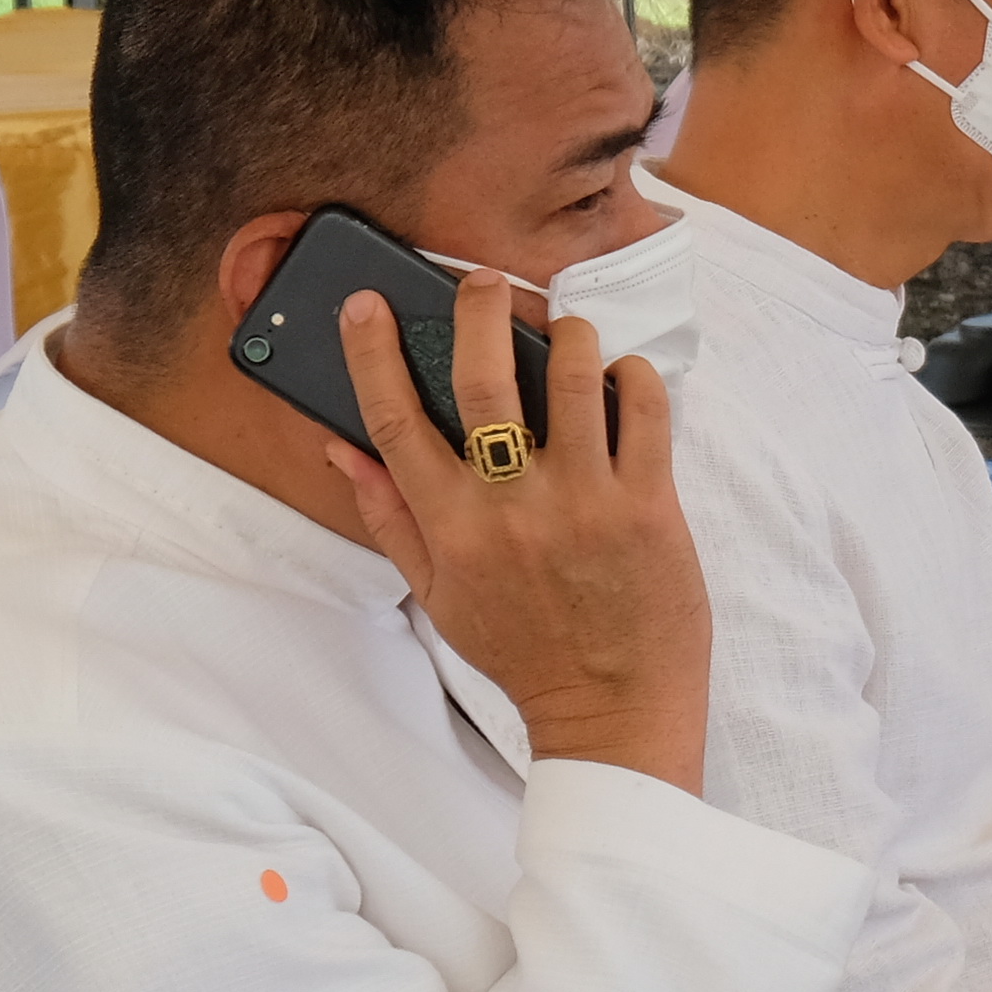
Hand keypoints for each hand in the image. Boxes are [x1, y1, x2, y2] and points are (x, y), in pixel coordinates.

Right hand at [321, 267, 707, 789]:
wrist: (612, 709)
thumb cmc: (524, 651)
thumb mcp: (437, 594)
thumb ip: (391, 517)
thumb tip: (341, 450)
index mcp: (451, 527)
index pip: (393, 421)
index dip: (371, 353)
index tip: (365, 305)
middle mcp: (511, 508)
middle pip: (482, 382)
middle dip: (477, 313)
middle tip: (483, 282)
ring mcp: (585, 503)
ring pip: (572, 379)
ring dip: (568, 336)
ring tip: (566, 330)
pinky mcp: (650, 506)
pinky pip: (645, 411)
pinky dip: (632, 377)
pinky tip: (621, 377)